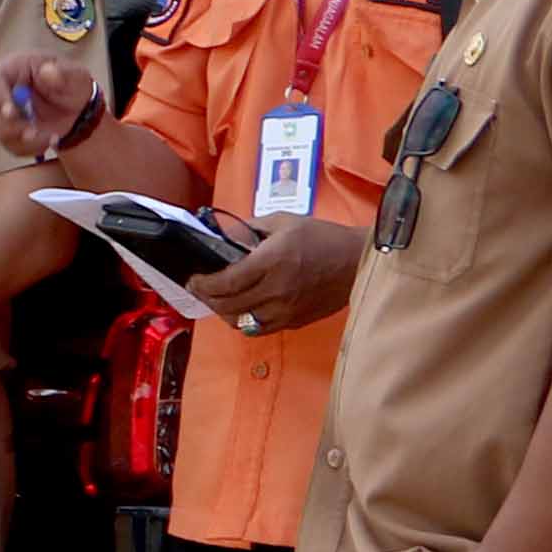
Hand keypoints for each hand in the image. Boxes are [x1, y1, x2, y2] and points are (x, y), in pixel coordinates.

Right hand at [0, 51, 103, 160]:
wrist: (77, 109)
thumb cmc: (73, 85)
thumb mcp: (75, 77)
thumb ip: (63, 73)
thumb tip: (46, 71)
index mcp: (14, 67)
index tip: (11, 113)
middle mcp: (2, 89)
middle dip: (10, 126)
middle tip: (34, 133)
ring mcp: (1, 112)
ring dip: (23, 141)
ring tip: (51, 137)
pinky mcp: (7, 130)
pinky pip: (9, 146)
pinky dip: (29, 149)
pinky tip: (48, 141)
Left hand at [190, 216, 366, 335]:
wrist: (357, 262)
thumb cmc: (322, 237)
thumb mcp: (284, 222)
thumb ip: (250, 228)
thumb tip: (223, 236)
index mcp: (273, 261)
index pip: (227, 282)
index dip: (204, 284)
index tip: (194, 279)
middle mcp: (277, 289)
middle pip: (228, 305)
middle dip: (207, 298)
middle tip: (200, 289)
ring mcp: (286, 310)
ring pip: (241, 322)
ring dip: (223, 312)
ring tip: (218, 299)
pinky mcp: (295, 322)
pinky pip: (259, 329)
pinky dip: (244, 321)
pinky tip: (242, 308)